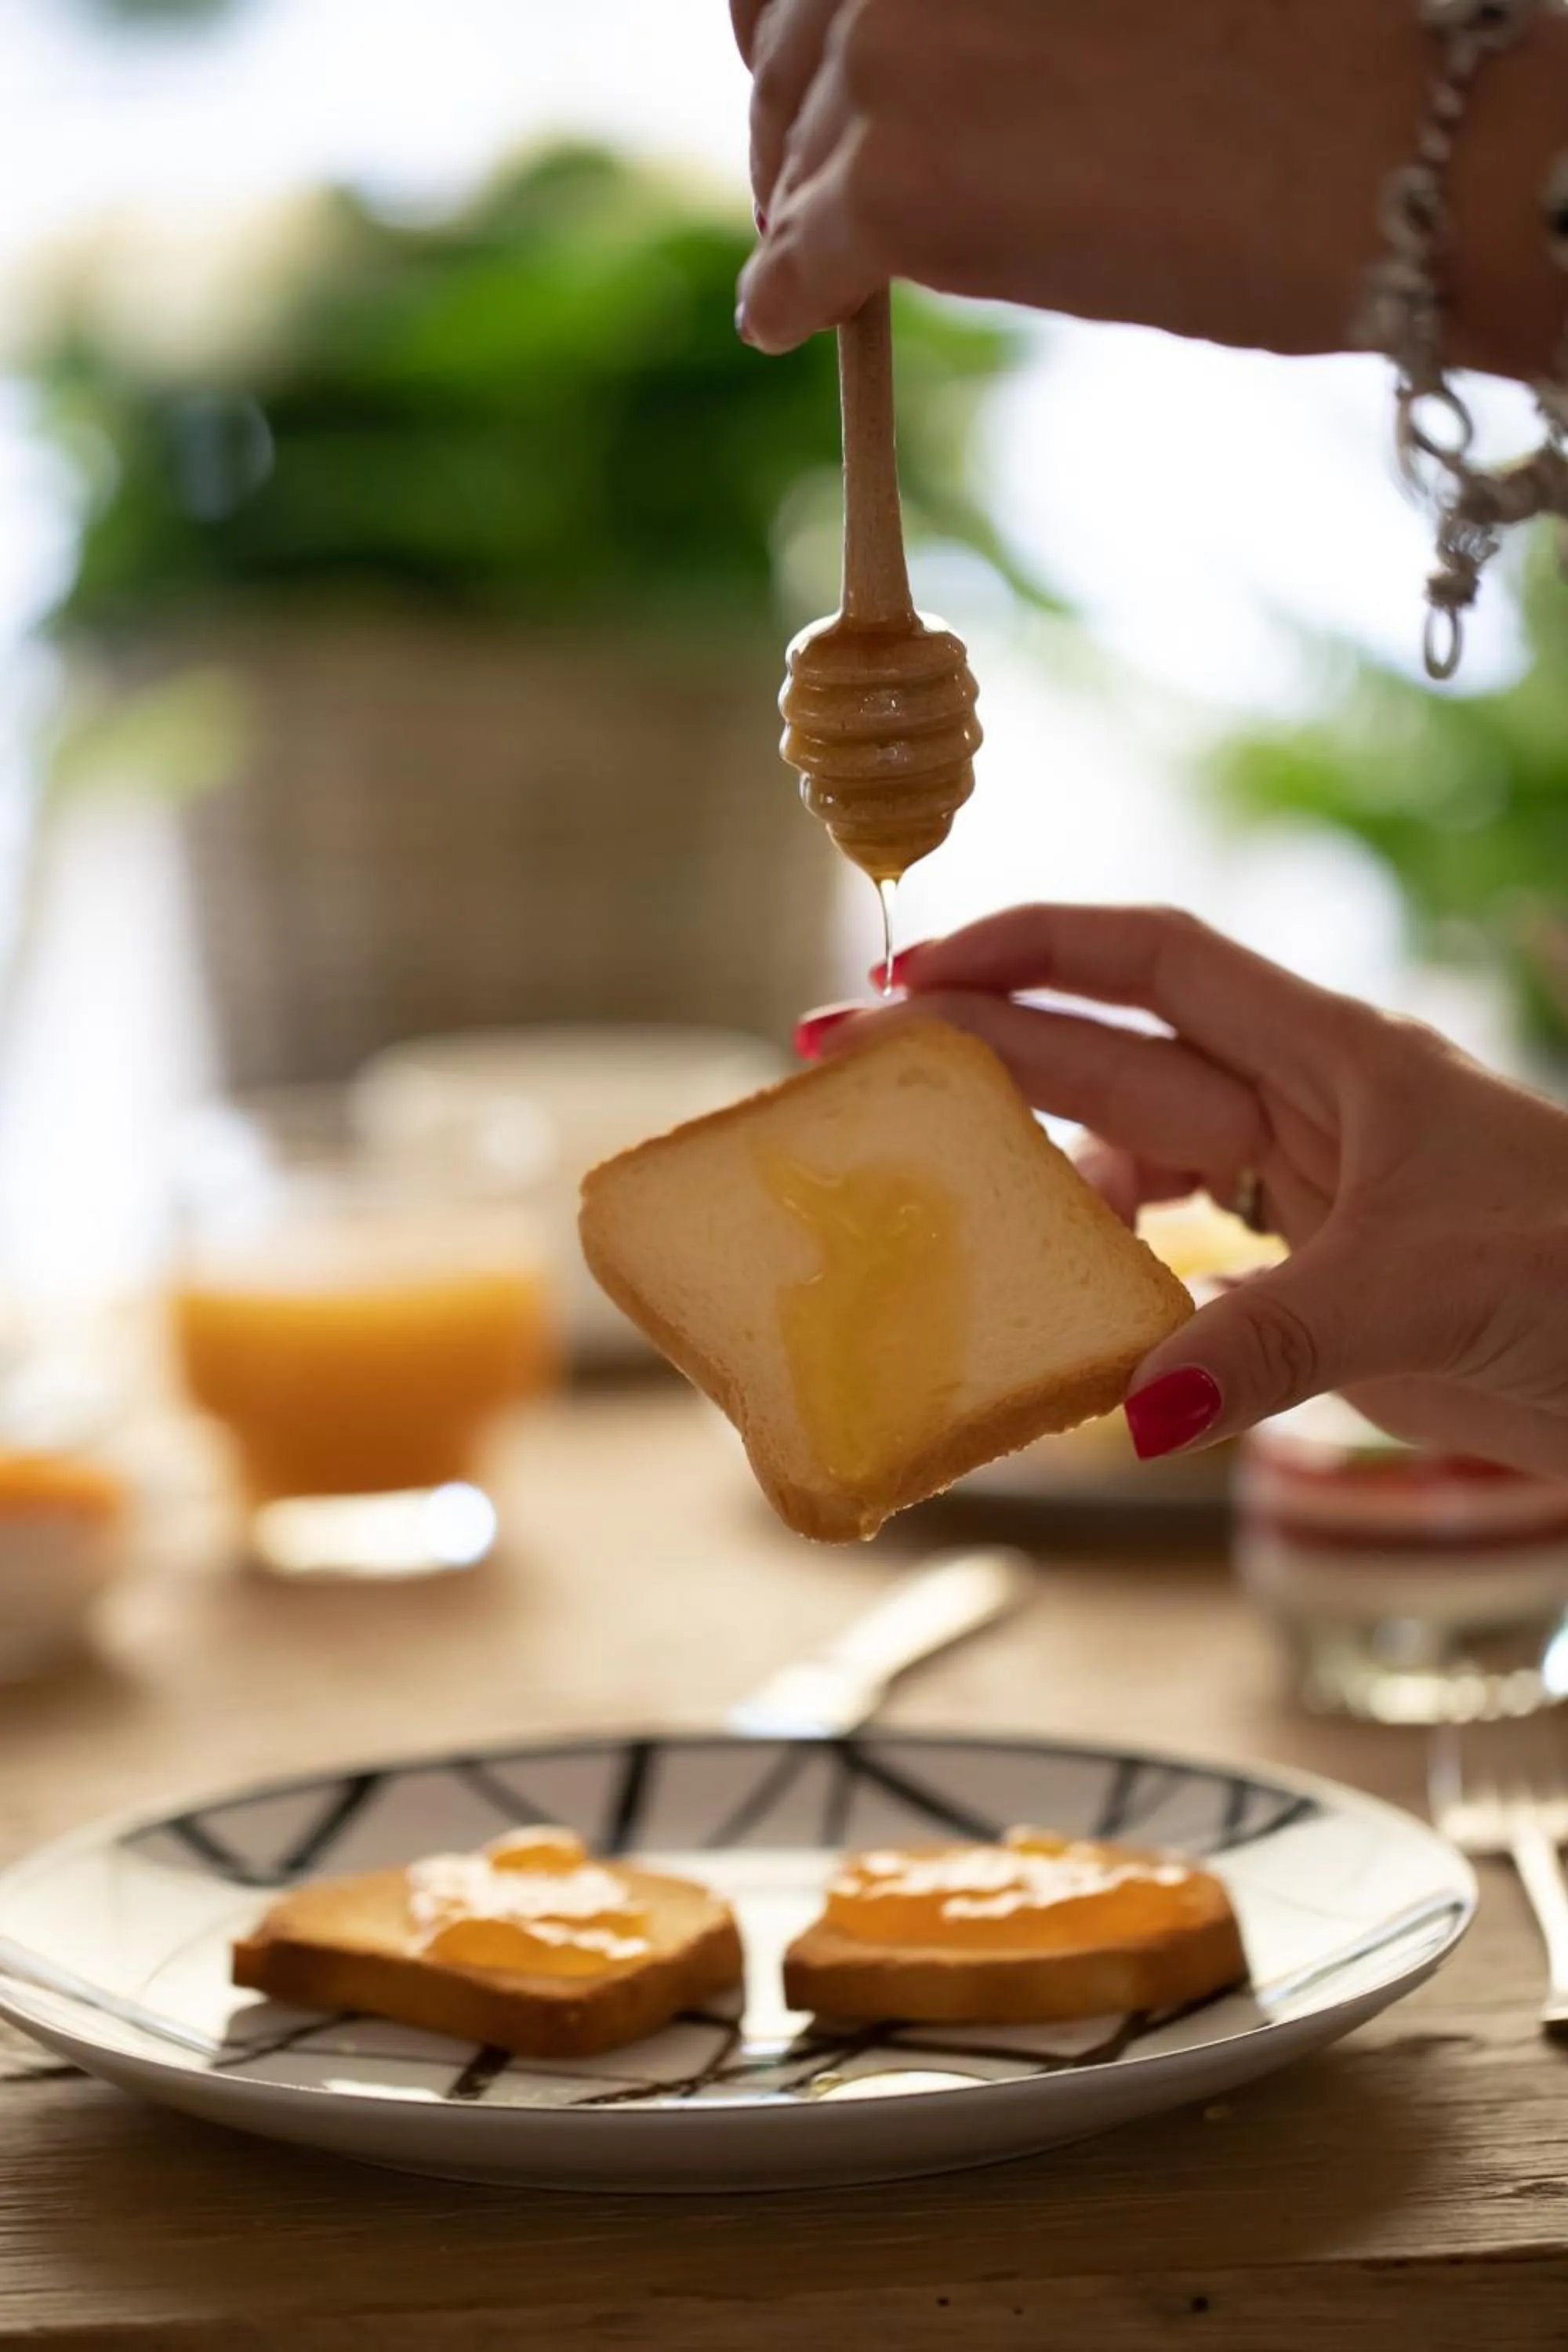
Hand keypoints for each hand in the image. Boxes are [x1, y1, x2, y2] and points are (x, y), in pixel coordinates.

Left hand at [730, 0, 1559, 380]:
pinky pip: (796, 258)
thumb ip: (1005, 13)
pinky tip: (785, 322)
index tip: (825, 82)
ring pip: (793, 157)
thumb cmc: (1304, 62)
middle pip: (792, 52)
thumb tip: (940, 80)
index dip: (815, 29)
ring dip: (808, 214)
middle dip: (801, 129)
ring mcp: (891, 57)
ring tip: (831, 269)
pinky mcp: (892, 185)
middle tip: (818, 200)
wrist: (1393, 151)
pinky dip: (789, 297)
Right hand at [795, 905, 1567, 1473]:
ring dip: (1043, 1170)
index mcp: (1333, 1054)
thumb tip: (1129, 1411)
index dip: (1030, 948)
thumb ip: (1267, 1345)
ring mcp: (1313, 1194)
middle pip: (1115, 1057)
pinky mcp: (1321, 1280)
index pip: (1153, 960)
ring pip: (1141, 1155)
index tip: (917, 975)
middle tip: (849, 1071)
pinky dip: (1118, 1273)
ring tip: (943, 1200)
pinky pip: (1186, 1255)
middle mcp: (1307, 1107)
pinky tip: (1068, 1301)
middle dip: (984, 1052)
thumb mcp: (1421, 1293)